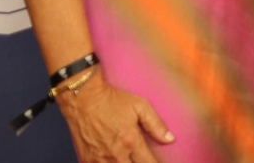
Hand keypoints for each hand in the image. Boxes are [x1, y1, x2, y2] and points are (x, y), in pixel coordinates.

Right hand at [58, 72, 173, 162]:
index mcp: (131, 141)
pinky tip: (114, 161)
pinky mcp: (86, 159)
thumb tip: (170, 139)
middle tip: (142, 160)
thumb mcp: (140, 106)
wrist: (83, 98)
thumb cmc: (112, 100)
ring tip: (129, 160)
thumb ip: (156, 125)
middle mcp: (115, 154)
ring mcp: (99, 159)